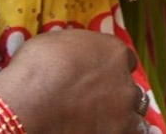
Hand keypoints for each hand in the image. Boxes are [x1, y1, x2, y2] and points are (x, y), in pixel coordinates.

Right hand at [0, 30, 147, 133]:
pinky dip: (124, 132)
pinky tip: (110, 131)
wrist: (28, 103)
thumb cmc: (36, 68)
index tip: (102, 75)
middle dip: (119, 94)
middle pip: (131, 87)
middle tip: (101, 102)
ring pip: (137, 113)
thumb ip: (75, 49)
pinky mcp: (119, 132)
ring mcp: (124, 110)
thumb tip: (71, 55)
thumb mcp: (55, 42)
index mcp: (113, 51)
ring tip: (109, 121)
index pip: (126, 59)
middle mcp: (125, 79)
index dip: (113, 68)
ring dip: (125, 116)